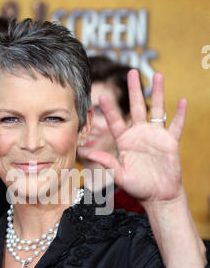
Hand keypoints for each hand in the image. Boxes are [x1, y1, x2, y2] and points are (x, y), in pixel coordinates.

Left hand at [83, 70, 186, 204]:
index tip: (101, 96)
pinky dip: (180, 114)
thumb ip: (106, 162)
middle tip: (132, 71)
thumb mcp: (119, 175)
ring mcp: (156, 136)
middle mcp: (139, 134)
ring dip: (158, 92)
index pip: (115, 122)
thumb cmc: (138, 187)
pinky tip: (182, 100)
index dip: (109, 110)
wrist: (158, 196)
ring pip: (157, 109)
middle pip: (137, 107)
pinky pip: (176, 125)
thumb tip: (86, 152)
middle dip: (134, 89)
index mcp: (125, 141)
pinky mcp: (170, 142)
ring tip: (158, 75)